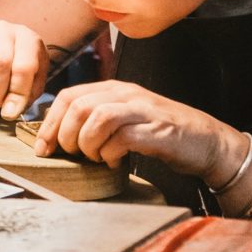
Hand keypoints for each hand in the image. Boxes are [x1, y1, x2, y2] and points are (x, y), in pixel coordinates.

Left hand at [37, 80, 245, 180]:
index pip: (69, 96)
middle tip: (72, 154)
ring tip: (95, 157)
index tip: (43, 147)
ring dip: (87, 144)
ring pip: (96, 118)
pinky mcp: (156, 131)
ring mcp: (142, 110)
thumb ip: (98, 120)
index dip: (50, 122)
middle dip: (65, 135)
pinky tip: (115, 161)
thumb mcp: (126, 119)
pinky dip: (111, 154)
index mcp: (115, 89)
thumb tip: (60, 136)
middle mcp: (127, 95)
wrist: (208, 141)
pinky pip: (121, 138)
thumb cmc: (163, 134)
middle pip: (78, 105)